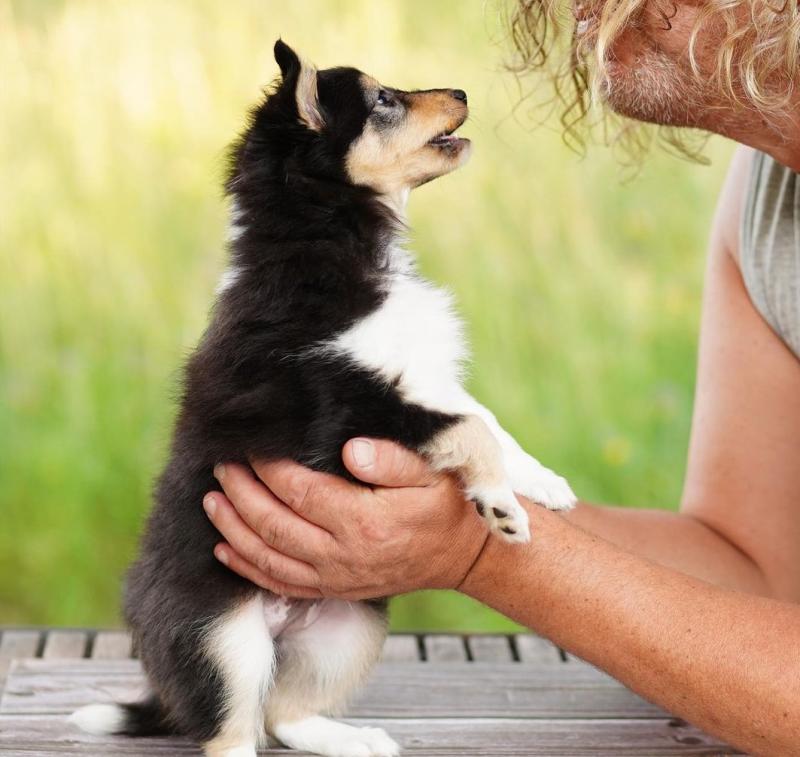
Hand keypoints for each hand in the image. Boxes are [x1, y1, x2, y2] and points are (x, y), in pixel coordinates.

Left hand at [203, 439, 489, 599]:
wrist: (459, 555)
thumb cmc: (443, 505)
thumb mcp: (430, 472)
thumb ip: (391, 460)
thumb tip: (350, 449)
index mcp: (364, 520)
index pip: (300, 491)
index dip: (268, 468)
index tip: (251, 445)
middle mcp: (343, 554)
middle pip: (274, 524)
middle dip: (241, 494)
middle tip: (222, 466)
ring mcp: (335, 577)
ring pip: (268, 557)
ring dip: (234, 528)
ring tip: (212, 500)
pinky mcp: (333, 590)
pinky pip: (280, 584)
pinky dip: (247, 568)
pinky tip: (225, 548)